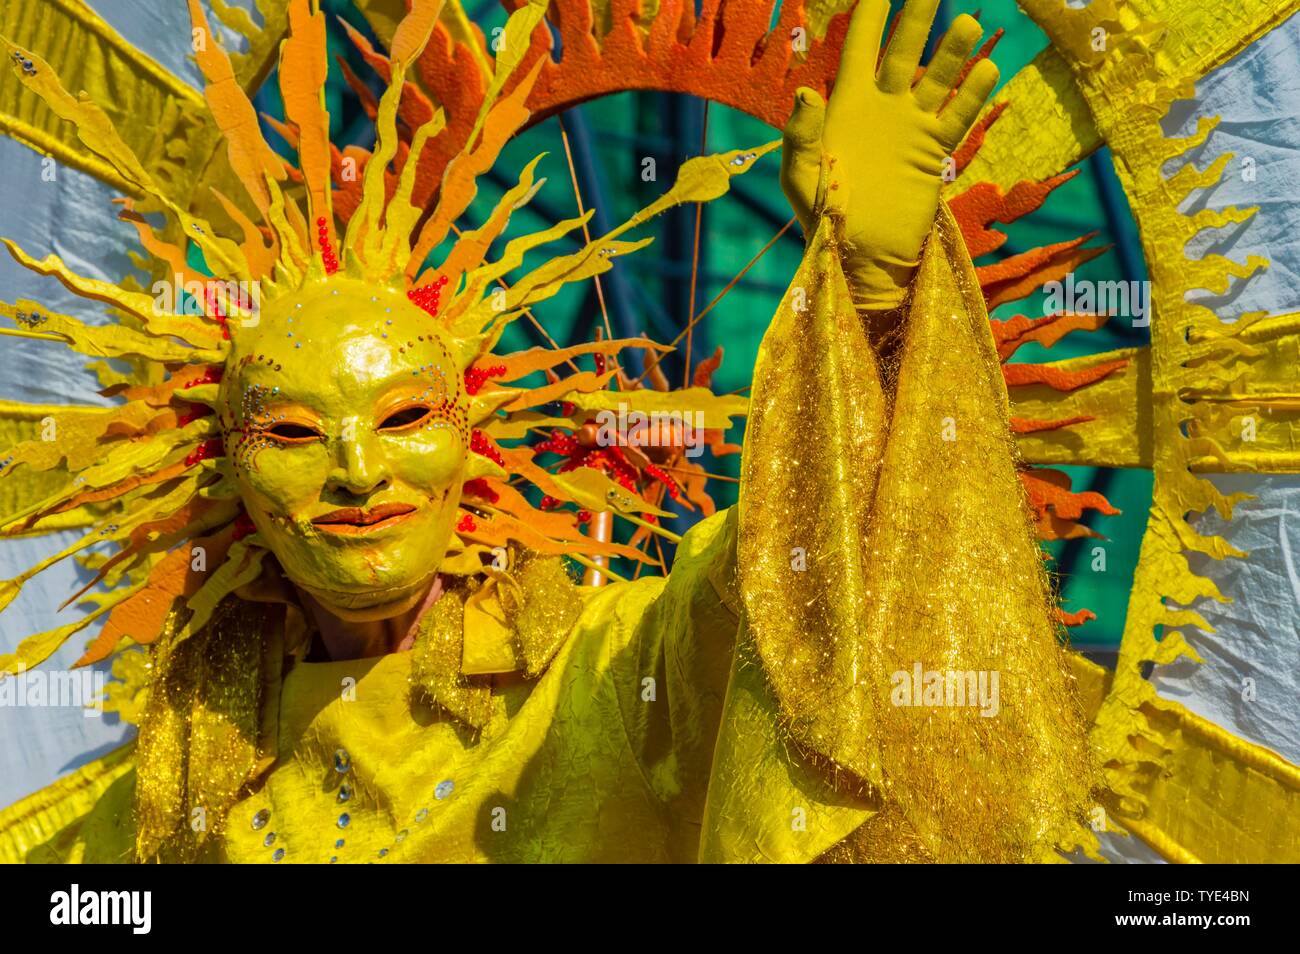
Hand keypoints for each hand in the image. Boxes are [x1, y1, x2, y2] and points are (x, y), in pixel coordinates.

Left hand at [780, 0, 998, 310]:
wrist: (861, 260)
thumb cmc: (821, 220)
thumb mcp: (801, 178)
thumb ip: (802, 134)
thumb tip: (808, 90)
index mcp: (844, 107)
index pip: (859, 46)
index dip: (870, 12)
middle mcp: (881, 109)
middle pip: (904, 49)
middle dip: (918, 14)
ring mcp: (910, 129)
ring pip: (937, 77)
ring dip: (953, 52)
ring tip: (968, 23)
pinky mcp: (933, 154)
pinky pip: (956, 116)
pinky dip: (972, 95)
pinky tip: (987, 71)